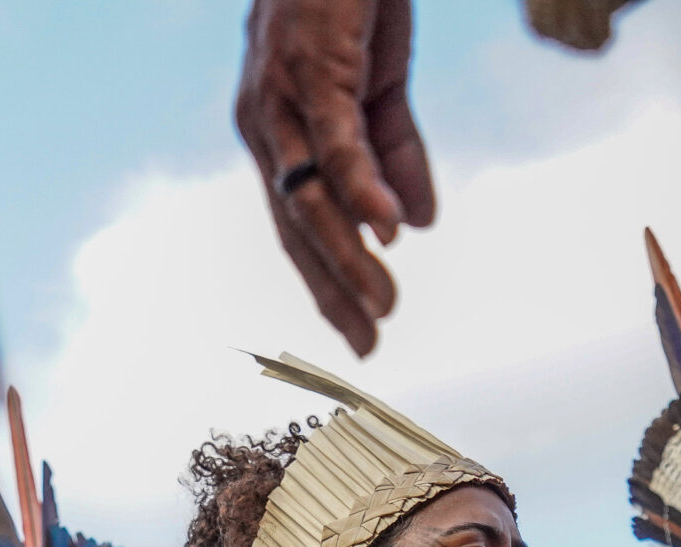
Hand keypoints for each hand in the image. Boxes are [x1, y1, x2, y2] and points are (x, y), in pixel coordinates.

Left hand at [235, 0, 434, 354]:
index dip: (329, 279)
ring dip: (347, 254)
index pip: (300, 224)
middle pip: (298, 224)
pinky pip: (335, 141)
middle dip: (334, 288)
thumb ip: (394, 155)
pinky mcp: (311, 69)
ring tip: (381, 304)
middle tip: (369, 343)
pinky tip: (386, 229)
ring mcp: (280, 99)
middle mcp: (265, 126)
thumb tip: (414, 228)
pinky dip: (360, 187)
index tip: (362, 330)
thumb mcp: (381, 86)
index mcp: (278, 134)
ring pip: (311, 194)